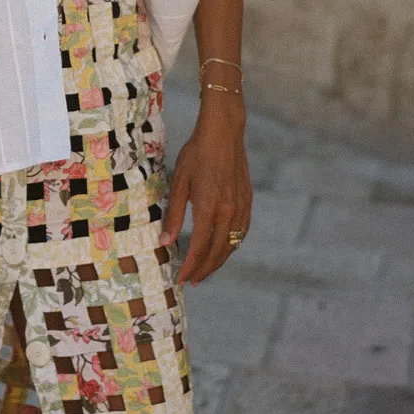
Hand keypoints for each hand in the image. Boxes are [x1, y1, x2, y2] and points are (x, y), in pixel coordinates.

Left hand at [163, 94, 250, 285]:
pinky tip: (223, 249)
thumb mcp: (179, 182)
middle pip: (217, 251)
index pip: (199, 247)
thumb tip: (166, 242)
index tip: (181, 279)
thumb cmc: (196, 154)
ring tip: (205, 270)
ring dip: (218, 261)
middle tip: (192, 280)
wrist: (223, 133)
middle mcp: (228, 211)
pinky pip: (241, 232)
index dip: (190, 266)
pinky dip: (231, 246)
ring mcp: (240, 207)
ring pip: (231, 245)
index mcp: (209, 207)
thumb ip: (174, 214)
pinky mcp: (247, 201)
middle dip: (204, 269)